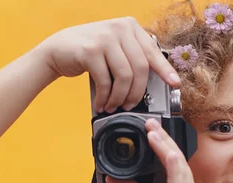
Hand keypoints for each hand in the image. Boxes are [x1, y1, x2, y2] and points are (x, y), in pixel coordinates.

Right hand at [34, 17, 180, 112]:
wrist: (58, 50)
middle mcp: (119, 28)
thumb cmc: (90, 53)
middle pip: (140, 68)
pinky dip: (105, 97)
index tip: (174, 83)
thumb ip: (133, 57)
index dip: (165, 70)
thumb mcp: (116, 49)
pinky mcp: (90, 50)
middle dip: (137, 92)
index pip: (152, 51)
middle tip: (130, 105)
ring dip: (119, 97)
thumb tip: (156, 82)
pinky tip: (101, 103)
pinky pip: (105, 81)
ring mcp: (105, 37)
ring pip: (125, 76)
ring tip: (113, 106)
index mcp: (130, 27)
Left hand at [105, 118, 199, 182]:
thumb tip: (114, 177)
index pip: (170, 160)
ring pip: (179, 163)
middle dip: (163, 137)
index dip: (161, 142)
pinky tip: (166, 151)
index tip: (148, 128)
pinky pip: (181, 179)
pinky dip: (173, 163)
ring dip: (166, 145)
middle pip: (176, 156)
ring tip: (153, 131)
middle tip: (149, 122)